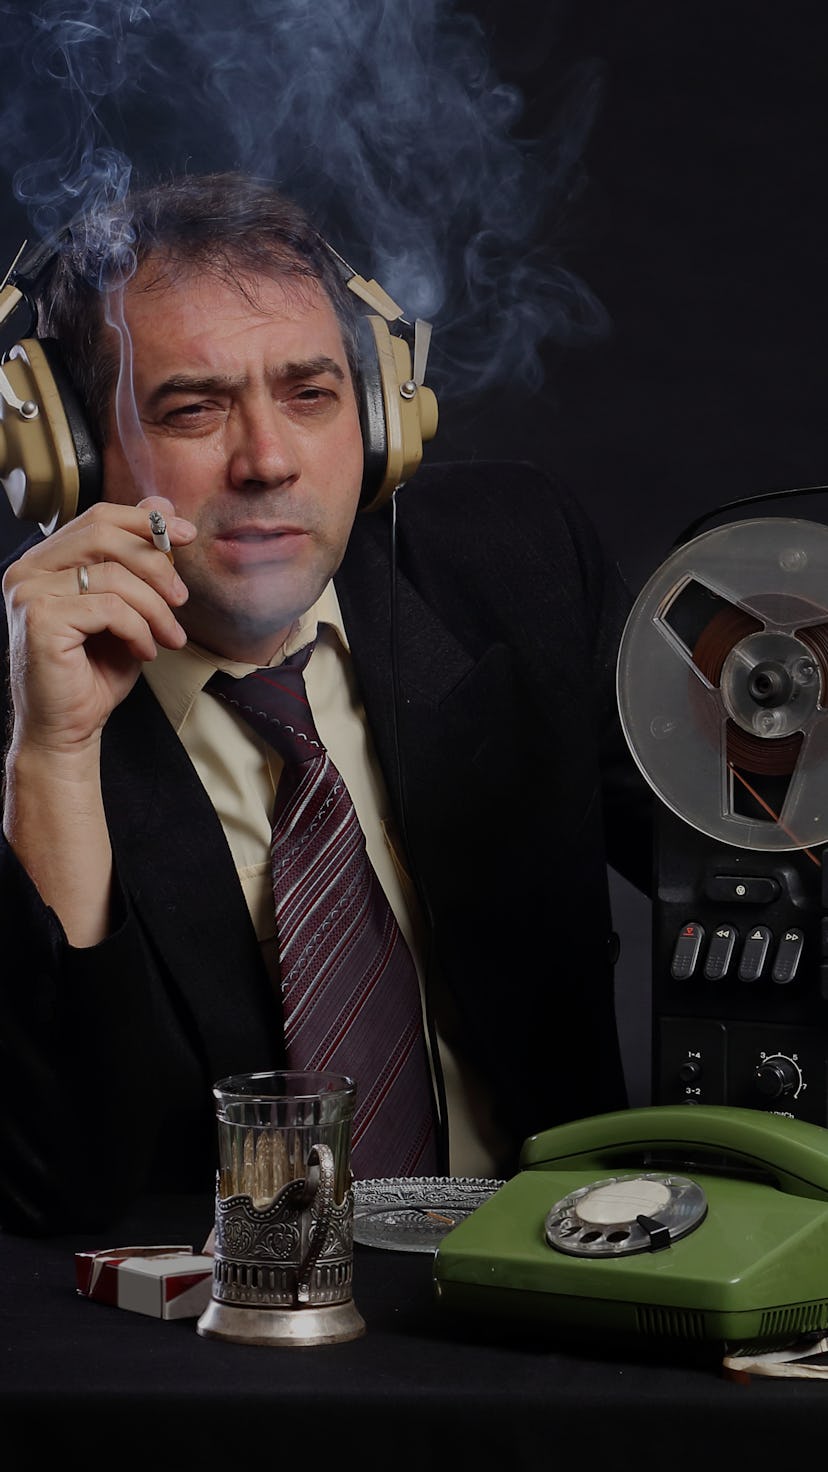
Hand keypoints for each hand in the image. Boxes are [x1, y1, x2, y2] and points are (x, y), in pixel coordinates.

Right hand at [2, 496, 196, 760]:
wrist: (68, 728)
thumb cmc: (94, 671)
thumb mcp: (126, 605)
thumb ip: (136, 557)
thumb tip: (160, 503)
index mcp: (44, 561)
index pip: (98, 518)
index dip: (146, 521)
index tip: (186, 536)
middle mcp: (27, 570)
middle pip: (105, 535)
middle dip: (156, 564)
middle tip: (182, 598)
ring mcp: (28, 593)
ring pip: (114, 576)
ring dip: (156, 608)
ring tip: (170, 636)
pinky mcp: (39, 619)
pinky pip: (110, 608)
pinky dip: (139, 630)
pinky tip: (146, 651)